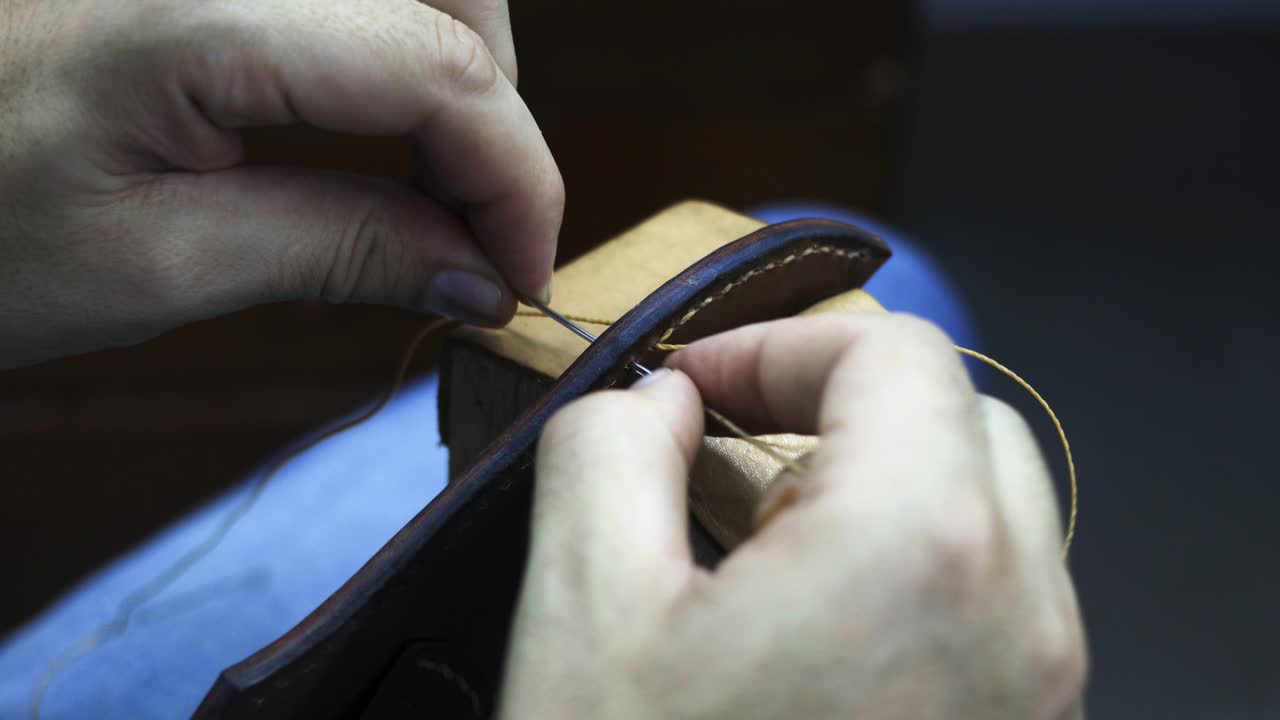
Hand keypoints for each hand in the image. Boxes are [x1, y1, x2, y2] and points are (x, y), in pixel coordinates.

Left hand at [0, 0, 561, 367]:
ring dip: (459, 73)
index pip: (440, 66)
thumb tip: (483, 274)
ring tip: (431, 184)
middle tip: (478, 227)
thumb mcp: (161, 265)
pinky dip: (402, 49)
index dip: (516, 175)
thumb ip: (343, 252)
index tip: (524, 273)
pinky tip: (377, 126)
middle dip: (497, 112)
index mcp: (197, 10)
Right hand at [504, 314, 1085, 718]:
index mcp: (921, 548)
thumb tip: (657, 400)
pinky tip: (808, 630)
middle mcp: (1021, 616)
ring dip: (873, 486)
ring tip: (755, 547)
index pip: (889, 353)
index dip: (773, 344)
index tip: (689, 392)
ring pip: (984, 507)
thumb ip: (609, 445)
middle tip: (722, 455)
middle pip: (955, 417)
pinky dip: (907, 568)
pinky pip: (990, 599)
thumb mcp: (580, 605)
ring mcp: (1040, 693)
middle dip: (833, 408)